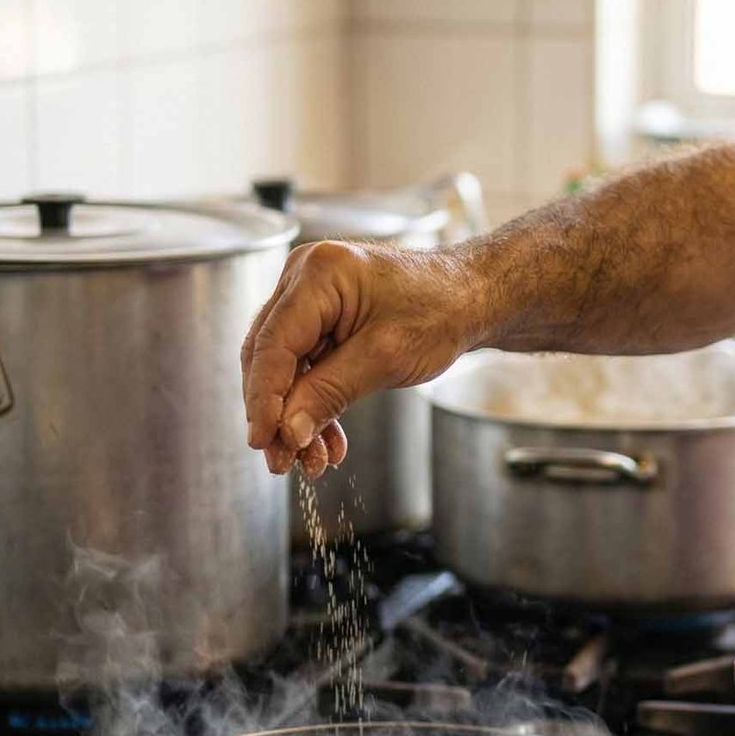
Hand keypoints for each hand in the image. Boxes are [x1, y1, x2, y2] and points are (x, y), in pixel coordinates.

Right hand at [241, 241, 480, 475]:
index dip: (263, 399)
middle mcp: (304, 279)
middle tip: (283, 460)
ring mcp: (310, 298)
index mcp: (318, 274)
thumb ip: (331, 393)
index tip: (262, 441)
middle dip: (277, 414)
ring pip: (285, 368)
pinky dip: (314, 404)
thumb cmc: (442, 309)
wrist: (471, 298)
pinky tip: (325, 441)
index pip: (271, 344)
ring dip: (296, 416)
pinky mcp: (321, 318)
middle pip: (269, 356)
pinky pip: (305, 367)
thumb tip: (288, 431)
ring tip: (310, 461)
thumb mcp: (386, 357)